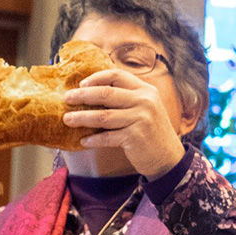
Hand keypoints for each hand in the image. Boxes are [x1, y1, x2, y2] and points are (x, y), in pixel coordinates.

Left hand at [63, 68, 185, 178]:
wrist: (168, 158)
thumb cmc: (152, 132)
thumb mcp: (146, 108)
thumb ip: (127, 98)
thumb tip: (93, 91)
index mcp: (146, 90)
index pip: (117, 76)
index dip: (96, 78)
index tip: (81, 84)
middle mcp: (145, 101)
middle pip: (106, 93)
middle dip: (82, 95)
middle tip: (67, 99)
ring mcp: (141, 118)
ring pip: (103, 116)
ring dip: (82, 118)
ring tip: (68, 120)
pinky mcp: (136, 137)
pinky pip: (107, 137)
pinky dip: (94, 139)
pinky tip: (83, 141)